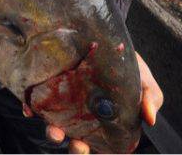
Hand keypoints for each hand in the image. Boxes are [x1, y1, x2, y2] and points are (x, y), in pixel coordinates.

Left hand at [42, 52, 163, 153]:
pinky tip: (30, 109)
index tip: (93, 148)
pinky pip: (35, 102)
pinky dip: (31, 108)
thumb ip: (150, 98)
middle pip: (77, 141)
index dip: (98, 151)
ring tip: (55, 131)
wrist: (105, 37)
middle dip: (75, 148)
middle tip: (77, 144)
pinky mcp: (48, 87)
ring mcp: (64, 103)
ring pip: (55, 125)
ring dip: (53, 133)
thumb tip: (151, 119)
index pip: (102, 146)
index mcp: (106, 122)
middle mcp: (83, 117)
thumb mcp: (144, 79)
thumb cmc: (126, 64)